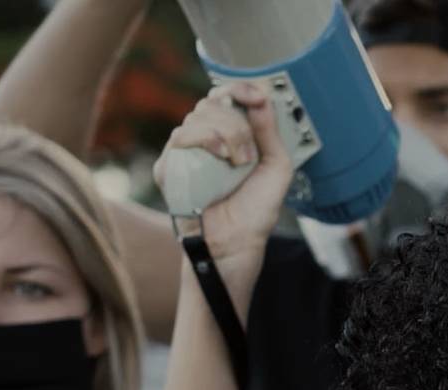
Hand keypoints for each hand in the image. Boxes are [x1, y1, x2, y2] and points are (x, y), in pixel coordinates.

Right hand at [154, 83, 293, 279]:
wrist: (236, 242)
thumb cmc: (256, 209)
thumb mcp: (277, 167)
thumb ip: (270, 131)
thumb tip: (260, 96)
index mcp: (232, 136)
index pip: (227, 96)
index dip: (239, 88)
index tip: (255, 96)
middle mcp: (207, 139)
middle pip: (213, 102)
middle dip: (237, 123)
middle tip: (248, 154)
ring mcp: (187, 151)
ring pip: (197, 115)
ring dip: (226, 134)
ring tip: (236, 163)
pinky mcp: (170, 165)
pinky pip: (180, 136)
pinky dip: (204, 142)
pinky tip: (218, 160)